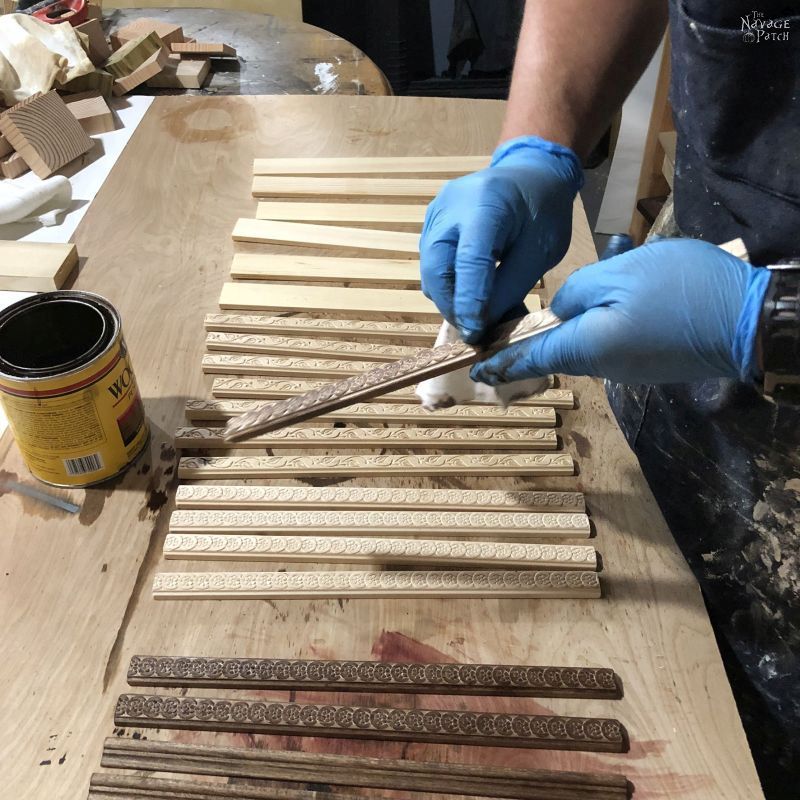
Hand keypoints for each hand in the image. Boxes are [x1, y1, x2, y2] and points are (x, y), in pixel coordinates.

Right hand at [419, 136, 582, 343]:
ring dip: (447, 298)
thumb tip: (482, 324)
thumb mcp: (539, 252)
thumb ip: (509, 287)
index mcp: (486, 203)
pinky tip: (467, 294)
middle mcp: (452, 205)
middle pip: (437, 267)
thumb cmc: (543, 211)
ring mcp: (436, 211)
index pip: (469, 261)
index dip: (469, 302)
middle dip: (451, 305)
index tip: (475, 333)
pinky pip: (431, 263)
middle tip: (472, 331)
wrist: (531, 173)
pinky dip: (447, 285)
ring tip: (472, 316)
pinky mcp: (431, 222)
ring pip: (429, 269)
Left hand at [472, 239, 770, 385]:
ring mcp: (628, 369)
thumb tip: (561, 310)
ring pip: (586, 346)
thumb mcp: (618, 275)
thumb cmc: (678, 290)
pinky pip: (612, 347)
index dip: (501, 360)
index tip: (477, 366)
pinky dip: (601, 330)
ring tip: (574, 303)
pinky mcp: (650, 365)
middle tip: (514, 326)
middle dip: (535, 341)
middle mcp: (602, 366)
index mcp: (585, 346)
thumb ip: (577, 293)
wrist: (748, 322)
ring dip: (574, 329)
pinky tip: (614, 307)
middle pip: (558, 351)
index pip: (530, 358)